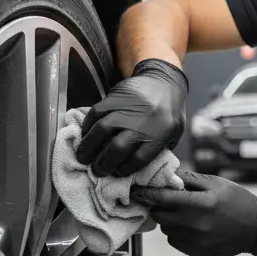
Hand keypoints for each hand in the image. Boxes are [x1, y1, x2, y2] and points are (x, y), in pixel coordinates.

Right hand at [75, 59, 187, 176]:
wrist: (164, 82)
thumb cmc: (169, 113)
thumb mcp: (173, 135)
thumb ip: (157, 151)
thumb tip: (133, 169)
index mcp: (161, 134)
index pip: (138, 159)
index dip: (123, 170)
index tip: (115, 173)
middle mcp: (144, 121)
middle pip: (117, 148)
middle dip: (103, 163)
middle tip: (96, 170)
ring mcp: (128, 107)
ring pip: (102, 130)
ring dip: (88, 147)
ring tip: (83, 157)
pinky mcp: (115, 96)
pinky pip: (95, 113)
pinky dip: (87, 127)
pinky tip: (85, 136)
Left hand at [132, 170, 256, 255]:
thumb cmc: (238, 202)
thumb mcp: (217, 183)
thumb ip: (190, 180)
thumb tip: (167, 177)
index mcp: (200, 203)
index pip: (163, 198)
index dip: (147, 193)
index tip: (137, 190)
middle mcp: (196, 224)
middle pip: (159, 216)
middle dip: (159, 207)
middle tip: (166, 201)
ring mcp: (196, 241)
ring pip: (166, 230)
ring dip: (169, 221)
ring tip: (184, 214)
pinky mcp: (197, 252)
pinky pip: (175, 242)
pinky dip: (177, 233)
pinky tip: (191, 227)